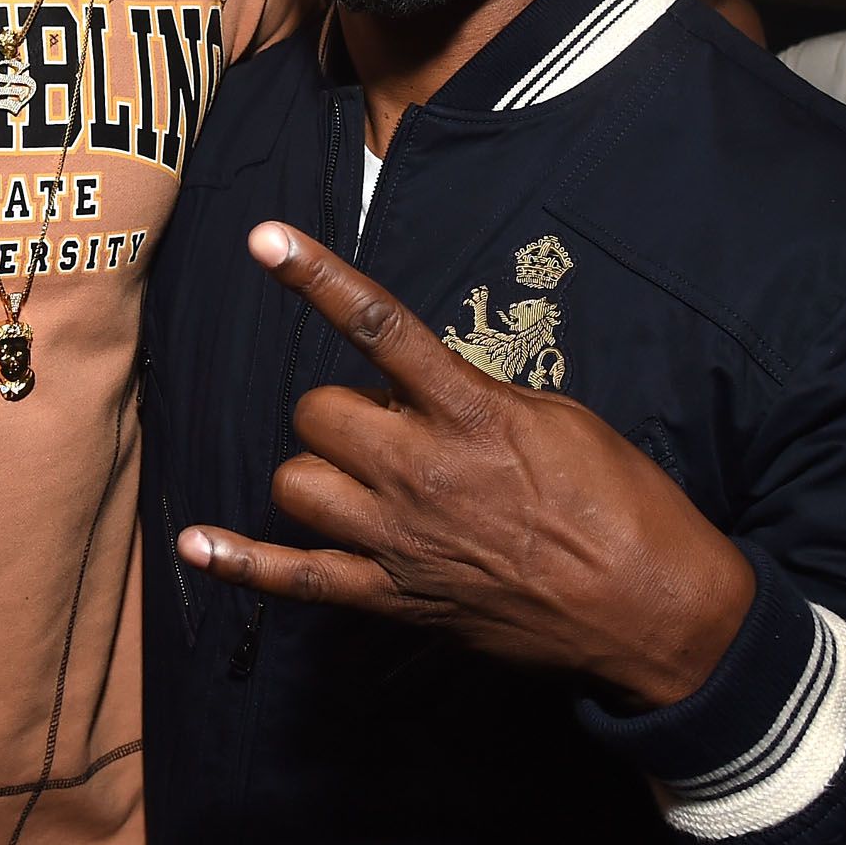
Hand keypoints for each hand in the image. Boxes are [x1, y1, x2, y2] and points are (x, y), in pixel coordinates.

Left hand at [176, 222, 755, 708]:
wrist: (651, 607)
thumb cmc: (620, 503)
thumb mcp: (559, 419)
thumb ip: (476, 397)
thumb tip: (420, 389)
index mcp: (468, 413)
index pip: (376, 326)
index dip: (314, 276)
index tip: (264, 237)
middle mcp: (420, 472)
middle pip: (316, 415)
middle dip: (341, 414)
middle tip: (392, 432)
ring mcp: (399, 540)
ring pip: (294, 484)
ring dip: (318, 473)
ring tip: (364, 483)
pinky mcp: (395, 598)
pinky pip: (296, 580)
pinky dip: (240, 563)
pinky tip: (194, 545)